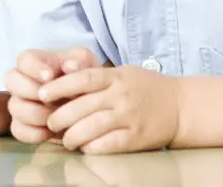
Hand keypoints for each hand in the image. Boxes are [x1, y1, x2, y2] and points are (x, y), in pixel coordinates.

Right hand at [4, 47, 100, 143]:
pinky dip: (34, 132)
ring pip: (14, 106)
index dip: (34, 67)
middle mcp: (23, 81)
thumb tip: (71, 65)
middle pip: (11, 80)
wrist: (88, 107)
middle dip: (30, 89)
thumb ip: (82, 60)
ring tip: (56, 116)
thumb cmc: (83, 81)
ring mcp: (20, 104)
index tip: (50, 76)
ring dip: (36, 113)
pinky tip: (51, 131)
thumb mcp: (88, 66)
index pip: (24, 59)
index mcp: (36, 63)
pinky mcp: (22, 125)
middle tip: (49, 98)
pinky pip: (18, 130)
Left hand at [39, 65, 180, 153]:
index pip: (82, 79)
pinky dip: (93, 147)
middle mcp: (121, 95)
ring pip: (93, 127)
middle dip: (60, 116)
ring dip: (73, 135)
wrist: (180, 106)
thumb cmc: (145, 88)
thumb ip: (97, 78)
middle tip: (49, 123)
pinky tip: (85, 148)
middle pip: (83, 106)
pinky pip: (109, 144)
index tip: (42, 94)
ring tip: (66, 140)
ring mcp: (129, 117)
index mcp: (115, 77)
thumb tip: (62, 80)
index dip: (59, 86)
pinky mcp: (137, 137)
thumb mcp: (122, 74)